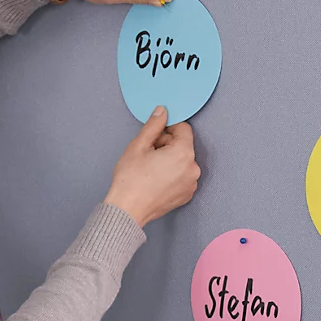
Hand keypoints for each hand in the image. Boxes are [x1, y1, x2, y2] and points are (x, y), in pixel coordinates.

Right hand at [104, 106, 200, 227]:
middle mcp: (193, 169)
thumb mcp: (139, 145)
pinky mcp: (187, 195)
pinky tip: (156, 180)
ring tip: (151, 170)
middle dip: (167, 146)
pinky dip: (172, 174)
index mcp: (183, 153)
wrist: (127, 209)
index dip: (167, 129)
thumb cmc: (131, 180)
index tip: (154, 138)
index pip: (183, 128)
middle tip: (148, 156)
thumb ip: (154, 125)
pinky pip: (182, 176)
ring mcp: (191, 184)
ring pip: (182, 161)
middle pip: (183, 145)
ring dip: (170, 160)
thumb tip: (162, 111)